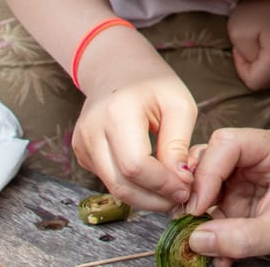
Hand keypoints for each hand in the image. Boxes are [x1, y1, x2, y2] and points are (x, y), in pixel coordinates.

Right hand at [72, 47, 197, 211]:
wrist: (119, 68)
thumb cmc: (154, 84)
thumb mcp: (179, 106)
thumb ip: (178, 145)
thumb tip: (180, 182)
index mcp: (118, 113)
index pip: (135, 166)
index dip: (162, 185)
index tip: (187, 189)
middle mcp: (92, 131)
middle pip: (121, 184)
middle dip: (154, 199)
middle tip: (181, 200)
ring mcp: (82, 144)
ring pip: (113, 187)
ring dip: (145, 198)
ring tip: (171, 194)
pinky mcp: (82, 153)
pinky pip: (108, 179)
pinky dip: (133, 187)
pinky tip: (153, 182)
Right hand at [184, 128, 269, 266]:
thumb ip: (241, 237)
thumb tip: (197, 239)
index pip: (228, 143)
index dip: (207, 172)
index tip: (199, 206)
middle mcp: (256, 157)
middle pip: (208, 157)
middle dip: (194, 189)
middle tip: (186, 219)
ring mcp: (243, 178)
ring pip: (202, 181)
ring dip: (195, 211)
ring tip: (199, 238)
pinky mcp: (235, 199)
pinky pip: (207, 207)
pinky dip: (204, 228)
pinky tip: (214, 250)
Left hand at [227, 0, 269, 89]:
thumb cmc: (251, 11)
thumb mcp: (238, 35)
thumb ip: (246, 62)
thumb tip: (258, 73)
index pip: (255, 83)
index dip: (242, 68)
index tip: (242, 47)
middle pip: (267, 85)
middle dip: (254, 69)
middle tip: (251, 46)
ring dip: (263, 69)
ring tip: (259, 47)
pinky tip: (269, 50)